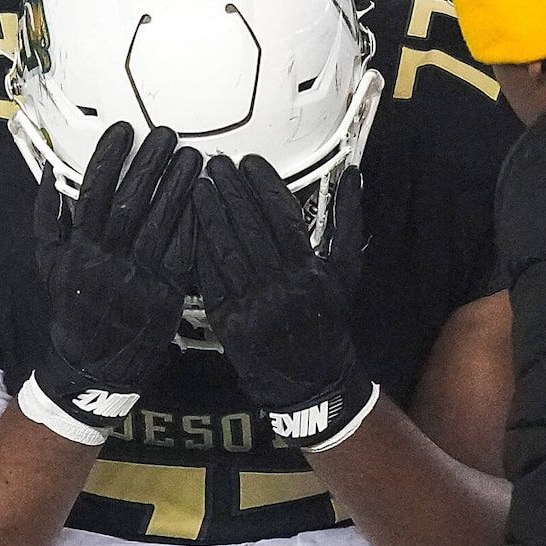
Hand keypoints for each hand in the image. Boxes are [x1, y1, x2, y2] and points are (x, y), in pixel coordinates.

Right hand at [26, 121, 202, 441]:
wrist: (95, 365)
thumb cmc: (73, 309)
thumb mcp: (47, 264)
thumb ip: (46, 217)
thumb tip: (48, 172)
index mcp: (79, 249)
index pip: (93, 192)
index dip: (109, 158)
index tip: (124, 130)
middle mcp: (107, 260)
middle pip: (130, 201)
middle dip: (148, 164)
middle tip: (165, 134)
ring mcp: (138, 277)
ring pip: (160, 222)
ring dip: (177, 185)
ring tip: (191, 156)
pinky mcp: (167, 293)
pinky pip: (183, 251)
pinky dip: (193, 222)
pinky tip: (204, 196)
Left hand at [192, 156, 379, 449]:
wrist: (314, 382)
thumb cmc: (329, 323)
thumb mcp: (346, 273)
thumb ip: (349, 221)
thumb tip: (352, 176)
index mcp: (310, 272)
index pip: (281, 216)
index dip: (263, 186)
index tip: (249, 162)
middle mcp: (281, 287)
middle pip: (250, 228)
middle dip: (231, 191)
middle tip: (217, 164)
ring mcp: (253, 306)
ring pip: (226, 249)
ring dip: (210, 214)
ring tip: (200, 185)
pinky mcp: (229, 323)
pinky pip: (211, 279)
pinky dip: (201, 249)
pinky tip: (192, 225)